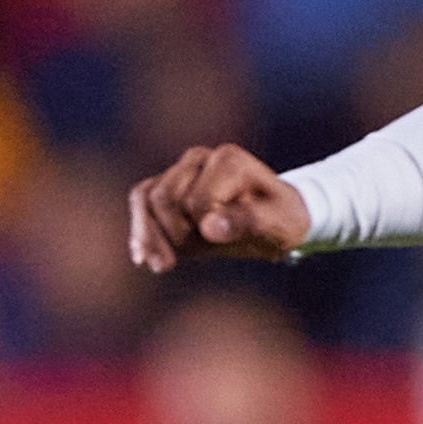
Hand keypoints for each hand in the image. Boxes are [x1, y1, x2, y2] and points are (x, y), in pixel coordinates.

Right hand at [128, 145, 309, 270]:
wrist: (277, 220)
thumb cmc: (282, 220)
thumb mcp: (278, 225)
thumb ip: (247, 222)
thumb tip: (209, 227)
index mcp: (230, 160)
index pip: (198, 202)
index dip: (206, 230)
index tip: (231, 241)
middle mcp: (201, 157)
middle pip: (164, 198)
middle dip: (177, 233)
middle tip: (205, 251)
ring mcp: (181, 170)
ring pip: (145, 198)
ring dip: (150, 236)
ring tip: (162, 265)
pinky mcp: (168, 186)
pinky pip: (140, 201)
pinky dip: (140, 232)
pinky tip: (144, 260)